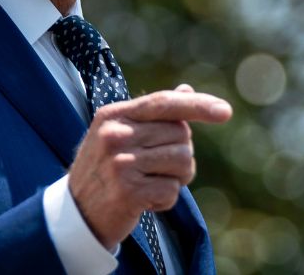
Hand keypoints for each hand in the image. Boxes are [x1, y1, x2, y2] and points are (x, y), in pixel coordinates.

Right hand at [68, 84, 231, 249]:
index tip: (225, 111)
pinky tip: (144, 201)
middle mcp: (115, 135)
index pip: (164, 102)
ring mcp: (120, 163)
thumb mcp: (121, 135)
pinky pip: (173, 190)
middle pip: (181, 134)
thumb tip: (186, 90)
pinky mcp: (128, 191)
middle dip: (181, 154)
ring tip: (152, 184)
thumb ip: (153, 114)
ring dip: (177, 178)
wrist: (77, 214)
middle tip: (157, 169)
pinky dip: (166, 200)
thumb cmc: (105, 170)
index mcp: (113, 115)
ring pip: (183, 161)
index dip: (198, 105)